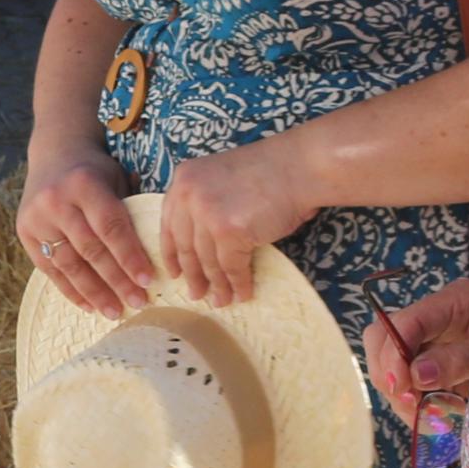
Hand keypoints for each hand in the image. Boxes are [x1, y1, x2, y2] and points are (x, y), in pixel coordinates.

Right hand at [19, 148, 156, 317]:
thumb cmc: (94, 170)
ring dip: (94, 292)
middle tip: (137, 302)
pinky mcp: (24, 232)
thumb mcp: (114, 178)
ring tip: (114, 311)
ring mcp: (37, 218)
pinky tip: (89, 305)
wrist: (54, 152)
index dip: (130, 256)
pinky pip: (49, 269)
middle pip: (91, 250)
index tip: (148, 281)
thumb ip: (128, 211)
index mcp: (84, 183)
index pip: (110, 227)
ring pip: (69, 264)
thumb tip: (155, 254)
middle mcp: (56, 201)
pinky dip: (70, 289)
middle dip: (116, 281)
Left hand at [154, 137, 313, 310]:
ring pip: (208, 260)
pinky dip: (238, 283)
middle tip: (196, 294)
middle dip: (192, 275)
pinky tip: (243, 294)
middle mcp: (189, 195)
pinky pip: (231, 266)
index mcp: (184, 180)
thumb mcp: (220, 180)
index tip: (174, 274)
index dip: (172, 254)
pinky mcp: (229, 231)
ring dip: (217, 285)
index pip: (169, 224)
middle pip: (186, 246)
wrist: (298, 166)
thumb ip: (205, 204)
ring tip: (221, 301)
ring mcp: (207, 213)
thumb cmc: (269, 172)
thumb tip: (201, 248)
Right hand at [364, 278, 468, 424]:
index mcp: (455, 301)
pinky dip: (409, 400)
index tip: (400, 387)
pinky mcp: (426, 359)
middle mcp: (434, 316)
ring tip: (424, 414)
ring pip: (386, 360)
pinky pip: (402, 378)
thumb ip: (459, 361)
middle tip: (410, 403)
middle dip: (388, 373)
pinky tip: (427, 414)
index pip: (406, 321)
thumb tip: (417, 375)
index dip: (394, 354)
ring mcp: (427, 337)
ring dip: (398, 391)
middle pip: (382, 337)